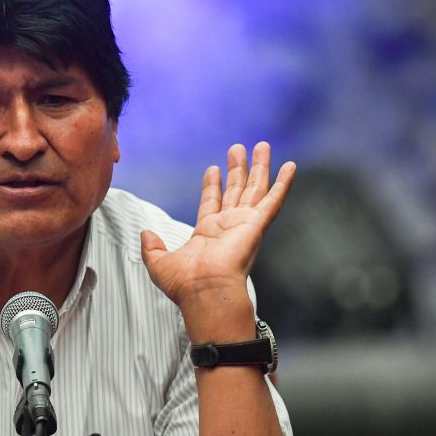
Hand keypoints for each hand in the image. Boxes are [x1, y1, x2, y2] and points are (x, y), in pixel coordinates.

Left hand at [140, 142, 294, 337]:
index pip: (212, 202)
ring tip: (262, 145)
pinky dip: (283, 183)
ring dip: (259, 167)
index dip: (212, 184)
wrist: (204, 290)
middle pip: (236, 191)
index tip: (213, 168)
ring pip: (256, 189)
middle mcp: (229, 227)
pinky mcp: (257, 225)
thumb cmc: (185, 284)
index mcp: (208, 234)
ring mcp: (245, 225)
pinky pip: (274, 200)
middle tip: (239, 148)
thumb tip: (145, 234)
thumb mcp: (159, 263)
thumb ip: (152, 247)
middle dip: (238, 169)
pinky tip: (290, 166)